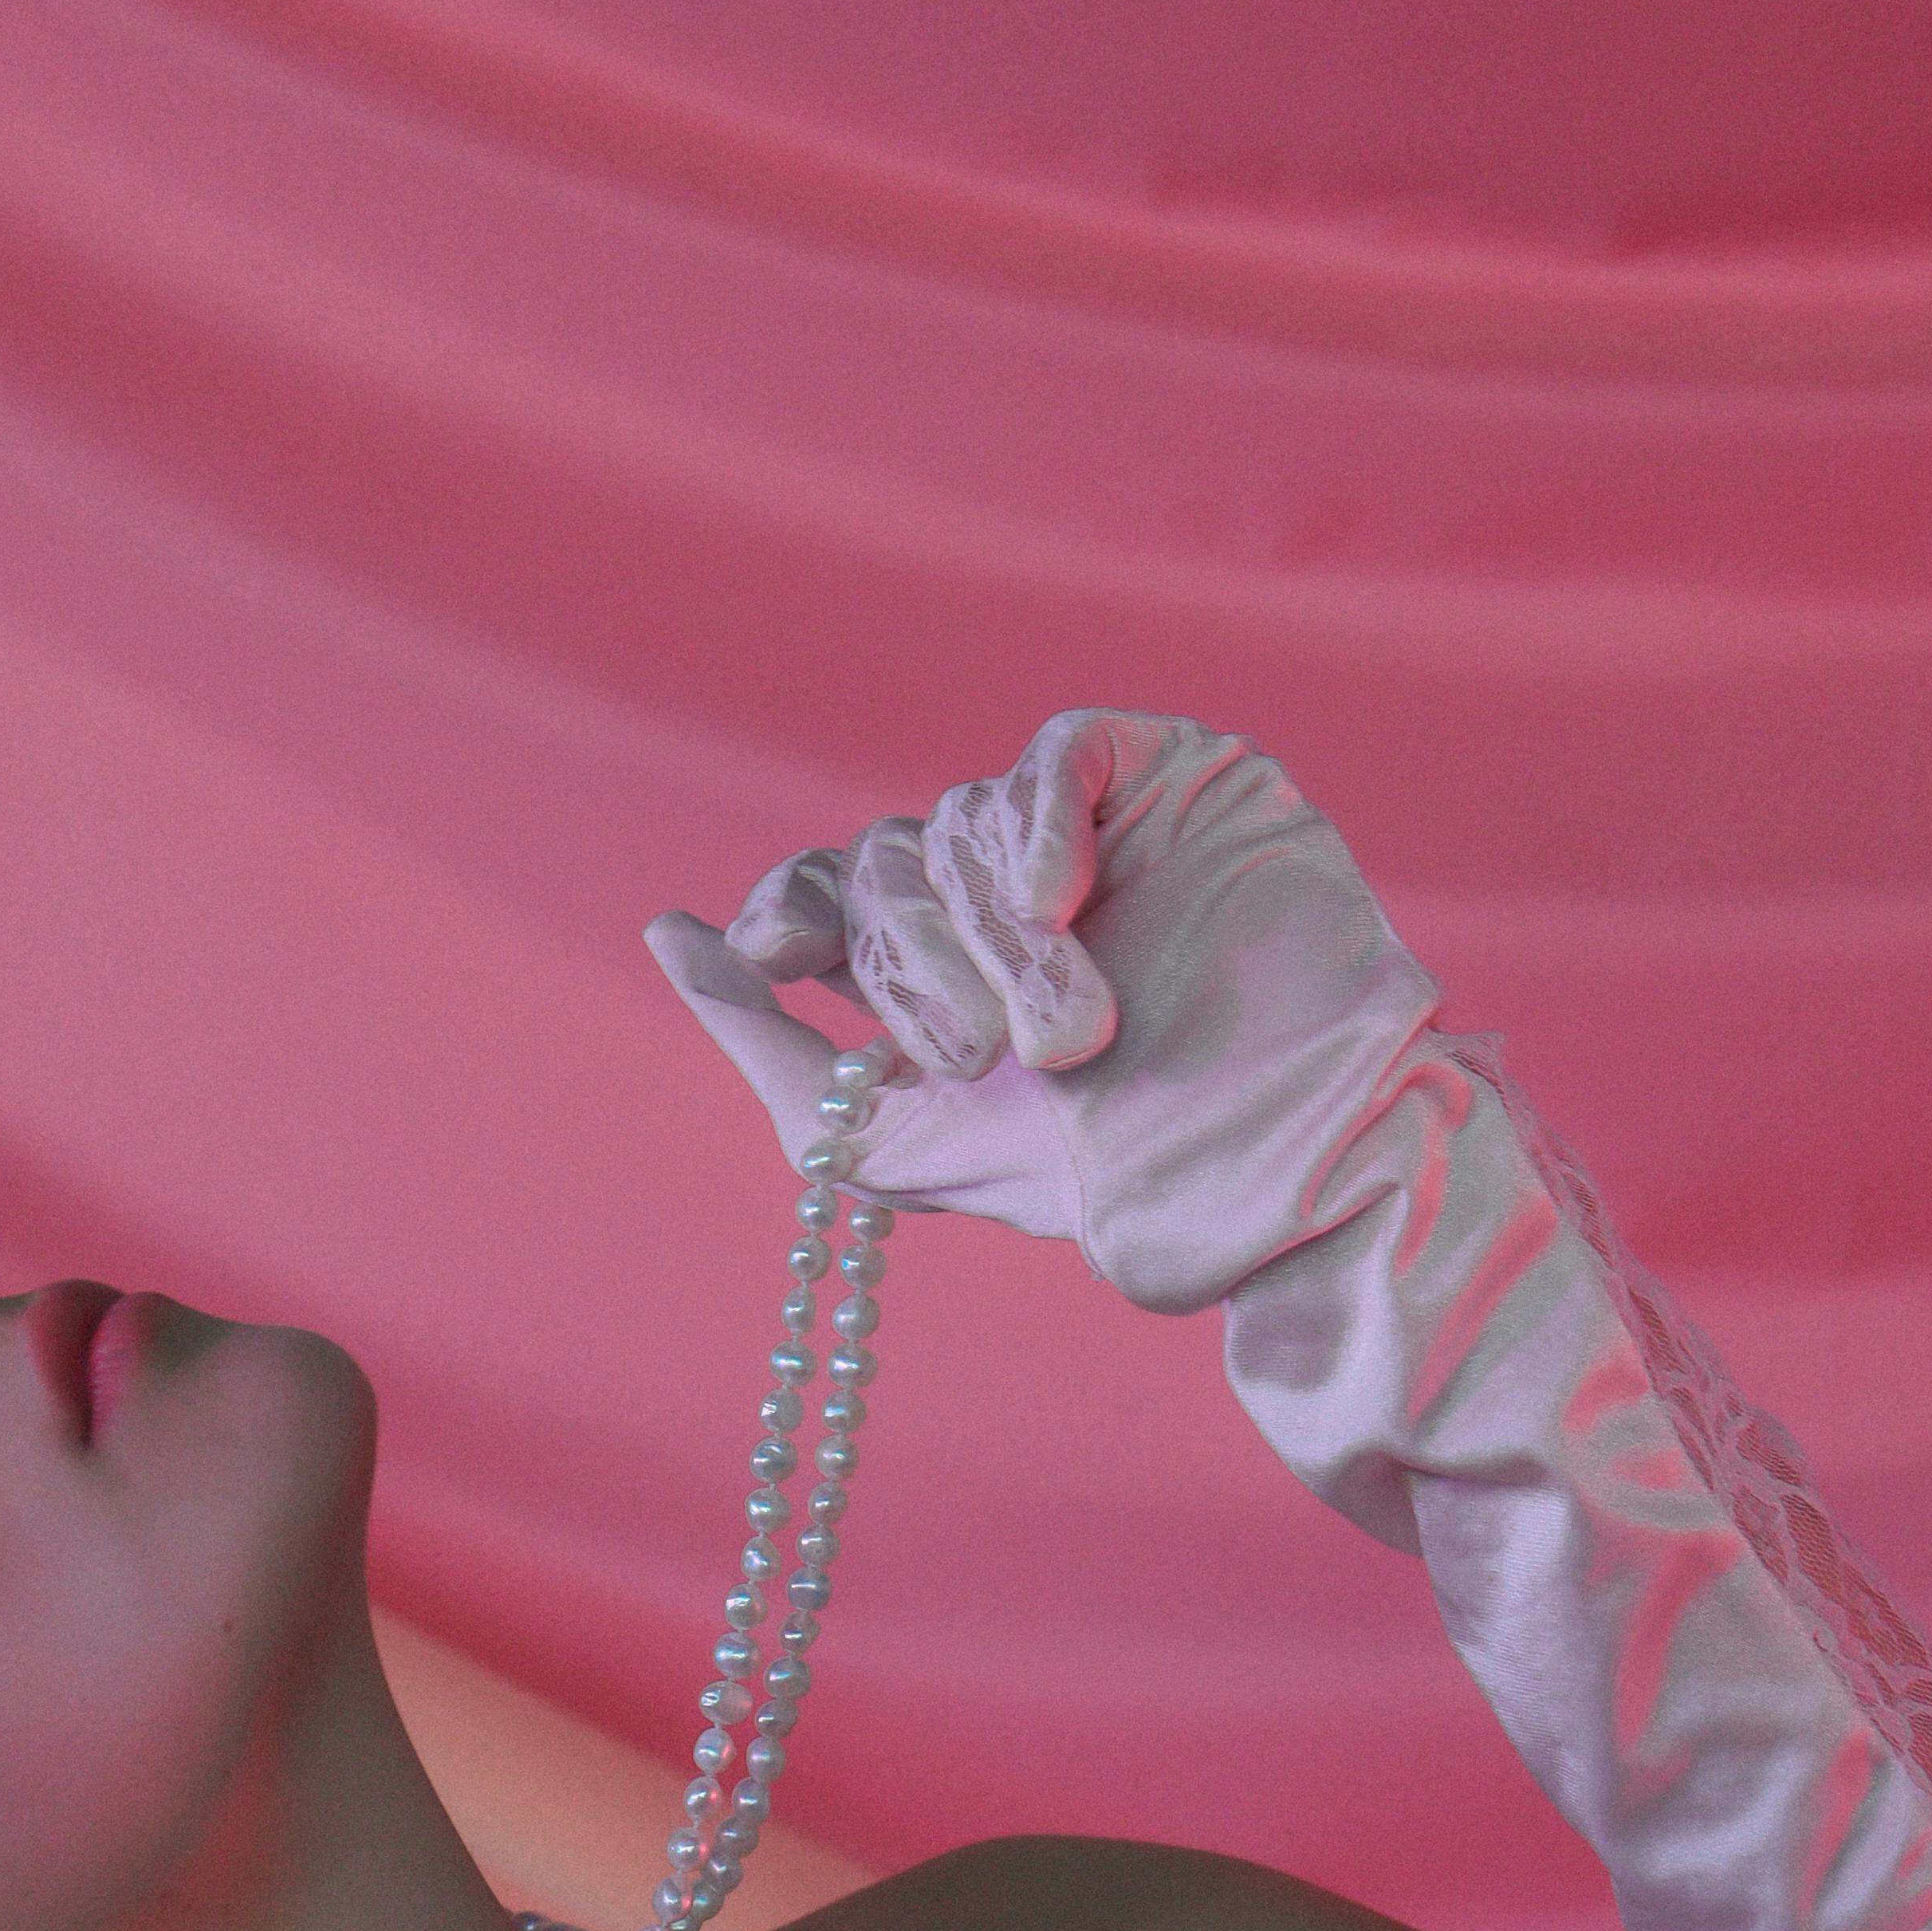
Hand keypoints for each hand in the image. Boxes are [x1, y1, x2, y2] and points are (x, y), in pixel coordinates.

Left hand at [648, 710, 1443, 1309]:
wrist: (1265, 1163)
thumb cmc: (1094, 1176)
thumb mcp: (886, 1138)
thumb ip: (768, 1048)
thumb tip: (666, 938)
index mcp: (939, 970)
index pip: (822, 895)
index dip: (788, 912)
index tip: (769, 954)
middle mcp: (1005, 892)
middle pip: (883, 865)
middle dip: (914, 965)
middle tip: (984, 1058)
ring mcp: (1094, 828)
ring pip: (965, 821)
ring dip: (998, 938)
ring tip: (1076, 1035)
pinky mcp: (1175, 779)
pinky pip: (1059, 754)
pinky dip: (1037, 820)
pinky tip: (1057, 896)